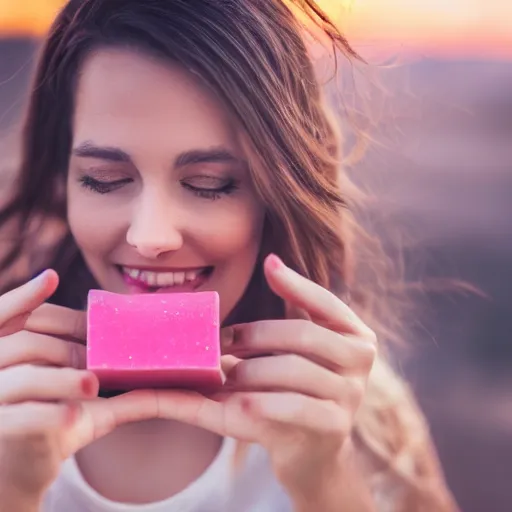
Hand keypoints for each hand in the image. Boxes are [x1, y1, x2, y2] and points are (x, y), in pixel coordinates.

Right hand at [0, 272, 165, 505]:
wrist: (26, 460)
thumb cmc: (53, 408)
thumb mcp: (71, 378)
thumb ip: (93, 355)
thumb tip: (149, 338)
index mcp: (5, 344)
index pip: (10, 313)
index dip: (27, 295)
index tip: (52, 278)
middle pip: (28, 342)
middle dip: (68, 348)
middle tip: (98, 358)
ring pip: (23, 378)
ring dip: (62, 379)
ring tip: (92, 384)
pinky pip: (21, 418)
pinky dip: (49, 414)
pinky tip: (75, 416)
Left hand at [109, 254, 376, 500]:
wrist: (312, 455)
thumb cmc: (299, 389)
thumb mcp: (302, 349)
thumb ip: (294, 310)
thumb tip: (272, 260)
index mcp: (354, 335)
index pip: (326, 302)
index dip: (297, 284)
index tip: (267, 265)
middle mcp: (360, 361)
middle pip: (302, 335)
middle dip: (254, 334)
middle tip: (219, 341)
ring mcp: (350, 395)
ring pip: (291, 370)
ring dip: (247, 371)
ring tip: (221, 377)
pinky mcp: (332, 428)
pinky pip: (288, 408)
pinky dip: (257, 403)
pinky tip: (236, 405)